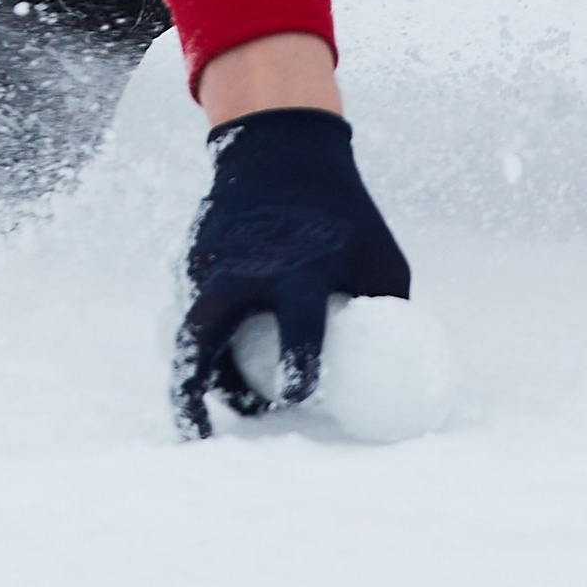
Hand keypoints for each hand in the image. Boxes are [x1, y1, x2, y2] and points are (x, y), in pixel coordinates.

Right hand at [172, 109, 410, 437]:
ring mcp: (209, 266)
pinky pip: (192, 313)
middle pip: (201, 345)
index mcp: (297, 271)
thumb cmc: (342, 209)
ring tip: (216, 413)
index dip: (297, 374)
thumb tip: (397, 378)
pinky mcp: (192, 263)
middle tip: (201, 438)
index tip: (299, 395)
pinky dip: (204, 344)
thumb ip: (383, 314)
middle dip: (194, 398)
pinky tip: (222, 361)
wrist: (281, 148)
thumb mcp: (379, 255)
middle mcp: (242, 272)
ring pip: (188, 337)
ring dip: (199, 378)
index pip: (296, 333)